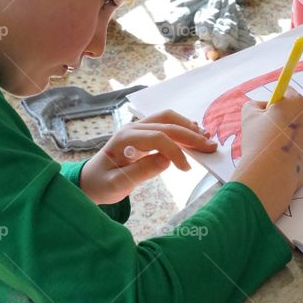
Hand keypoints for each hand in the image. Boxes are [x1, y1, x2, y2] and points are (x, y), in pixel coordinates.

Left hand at [79, 110, 216, 204]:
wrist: (91, 180)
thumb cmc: (101, 184)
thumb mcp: (116, 184)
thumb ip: (140, 172)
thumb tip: (167, 160)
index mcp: (124, 139)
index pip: (157, 137)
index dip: (175, 151)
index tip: (186, 169)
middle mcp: (133, 128)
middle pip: (166, 124)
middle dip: (190, 135)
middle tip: (211, 147)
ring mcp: (139, 128)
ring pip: (168, 118)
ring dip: (188, 127)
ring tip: (207, 138)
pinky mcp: (145, 133)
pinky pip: (166, 123)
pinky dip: (183, 127)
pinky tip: (196, 134)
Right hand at [230, 91, 302, 220]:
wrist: (271, 174)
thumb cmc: (260, 140)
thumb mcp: (249, 114)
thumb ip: (256, 104)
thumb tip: (264, 107)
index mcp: (297, 102)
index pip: (287, 93)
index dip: (275, 102)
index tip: (267, 113)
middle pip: (297, 110)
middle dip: (284, 117)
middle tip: (268, 131)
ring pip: (301, 128)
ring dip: (290, 132)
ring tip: (275, 146)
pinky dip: (295, 146)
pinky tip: (282, 155)